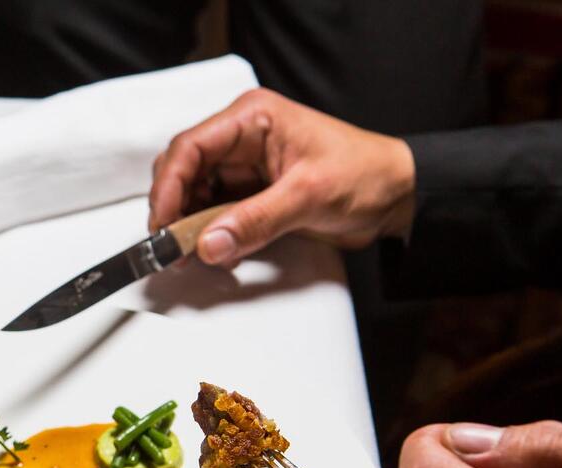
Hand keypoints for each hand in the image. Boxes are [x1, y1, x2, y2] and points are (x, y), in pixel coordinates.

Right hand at [148, 88, 416, 266]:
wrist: (398, 196)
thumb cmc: (366, 176)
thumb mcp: (308, 197)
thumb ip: (254, 221)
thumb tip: (207, 244)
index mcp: (253, 119)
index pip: (190, 147)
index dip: (169, 187)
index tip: (163, 224)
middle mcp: (242, 138)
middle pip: (183, 170)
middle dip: (173, 208)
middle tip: (172, 245)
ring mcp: (243, 167)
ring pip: (193, 194)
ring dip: (187, 225)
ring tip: (191, 254)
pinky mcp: (249, 194)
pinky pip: (213, 212)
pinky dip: (207, 233)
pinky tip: (213, 251)